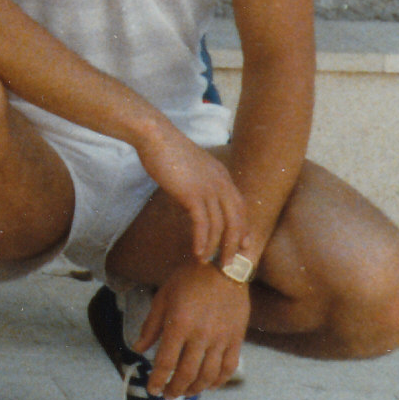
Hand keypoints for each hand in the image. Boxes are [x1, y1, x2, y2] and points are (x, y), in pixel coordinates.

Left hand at [136, 259, 251, 397]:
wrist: (224, 268)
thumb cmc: (188, 280)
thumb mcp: (162, 297)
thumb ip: (151, 326)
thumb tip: (137, 348)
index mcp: (178, 325)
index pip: (165, 362)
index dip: (157, 379)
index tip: (152, 389)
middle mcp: (200, 336)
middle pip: (187, 373)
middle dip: (175, 389)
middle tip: (167, 395)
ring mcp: (221, 339)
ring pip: (208, 375)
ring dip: (196, 389)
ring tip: (185, 392)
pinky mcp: (236, 339)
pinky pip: (228, 367)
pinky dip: (219, 381)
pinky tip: (210, 385)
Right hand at [138, 128, 249, 268]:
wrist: (155, 136)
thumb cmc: (166, 149)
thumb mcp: (190, 166)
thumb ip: (197, 182)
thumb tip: (191, 200)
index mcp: (223, 176)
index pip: (241, 207)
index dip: (243, 228)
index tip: (243, 245)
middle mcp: (221, 184)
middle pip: (236, 221)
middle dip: (234, 245)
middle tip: (229, 263)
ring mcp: (209, 189)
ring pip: (221, 226)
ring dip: (217, 248)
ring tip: (209, 263)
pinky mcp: (193, 195)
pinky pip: (203, 225)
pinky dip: (202, 241)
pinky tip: (198, 252)